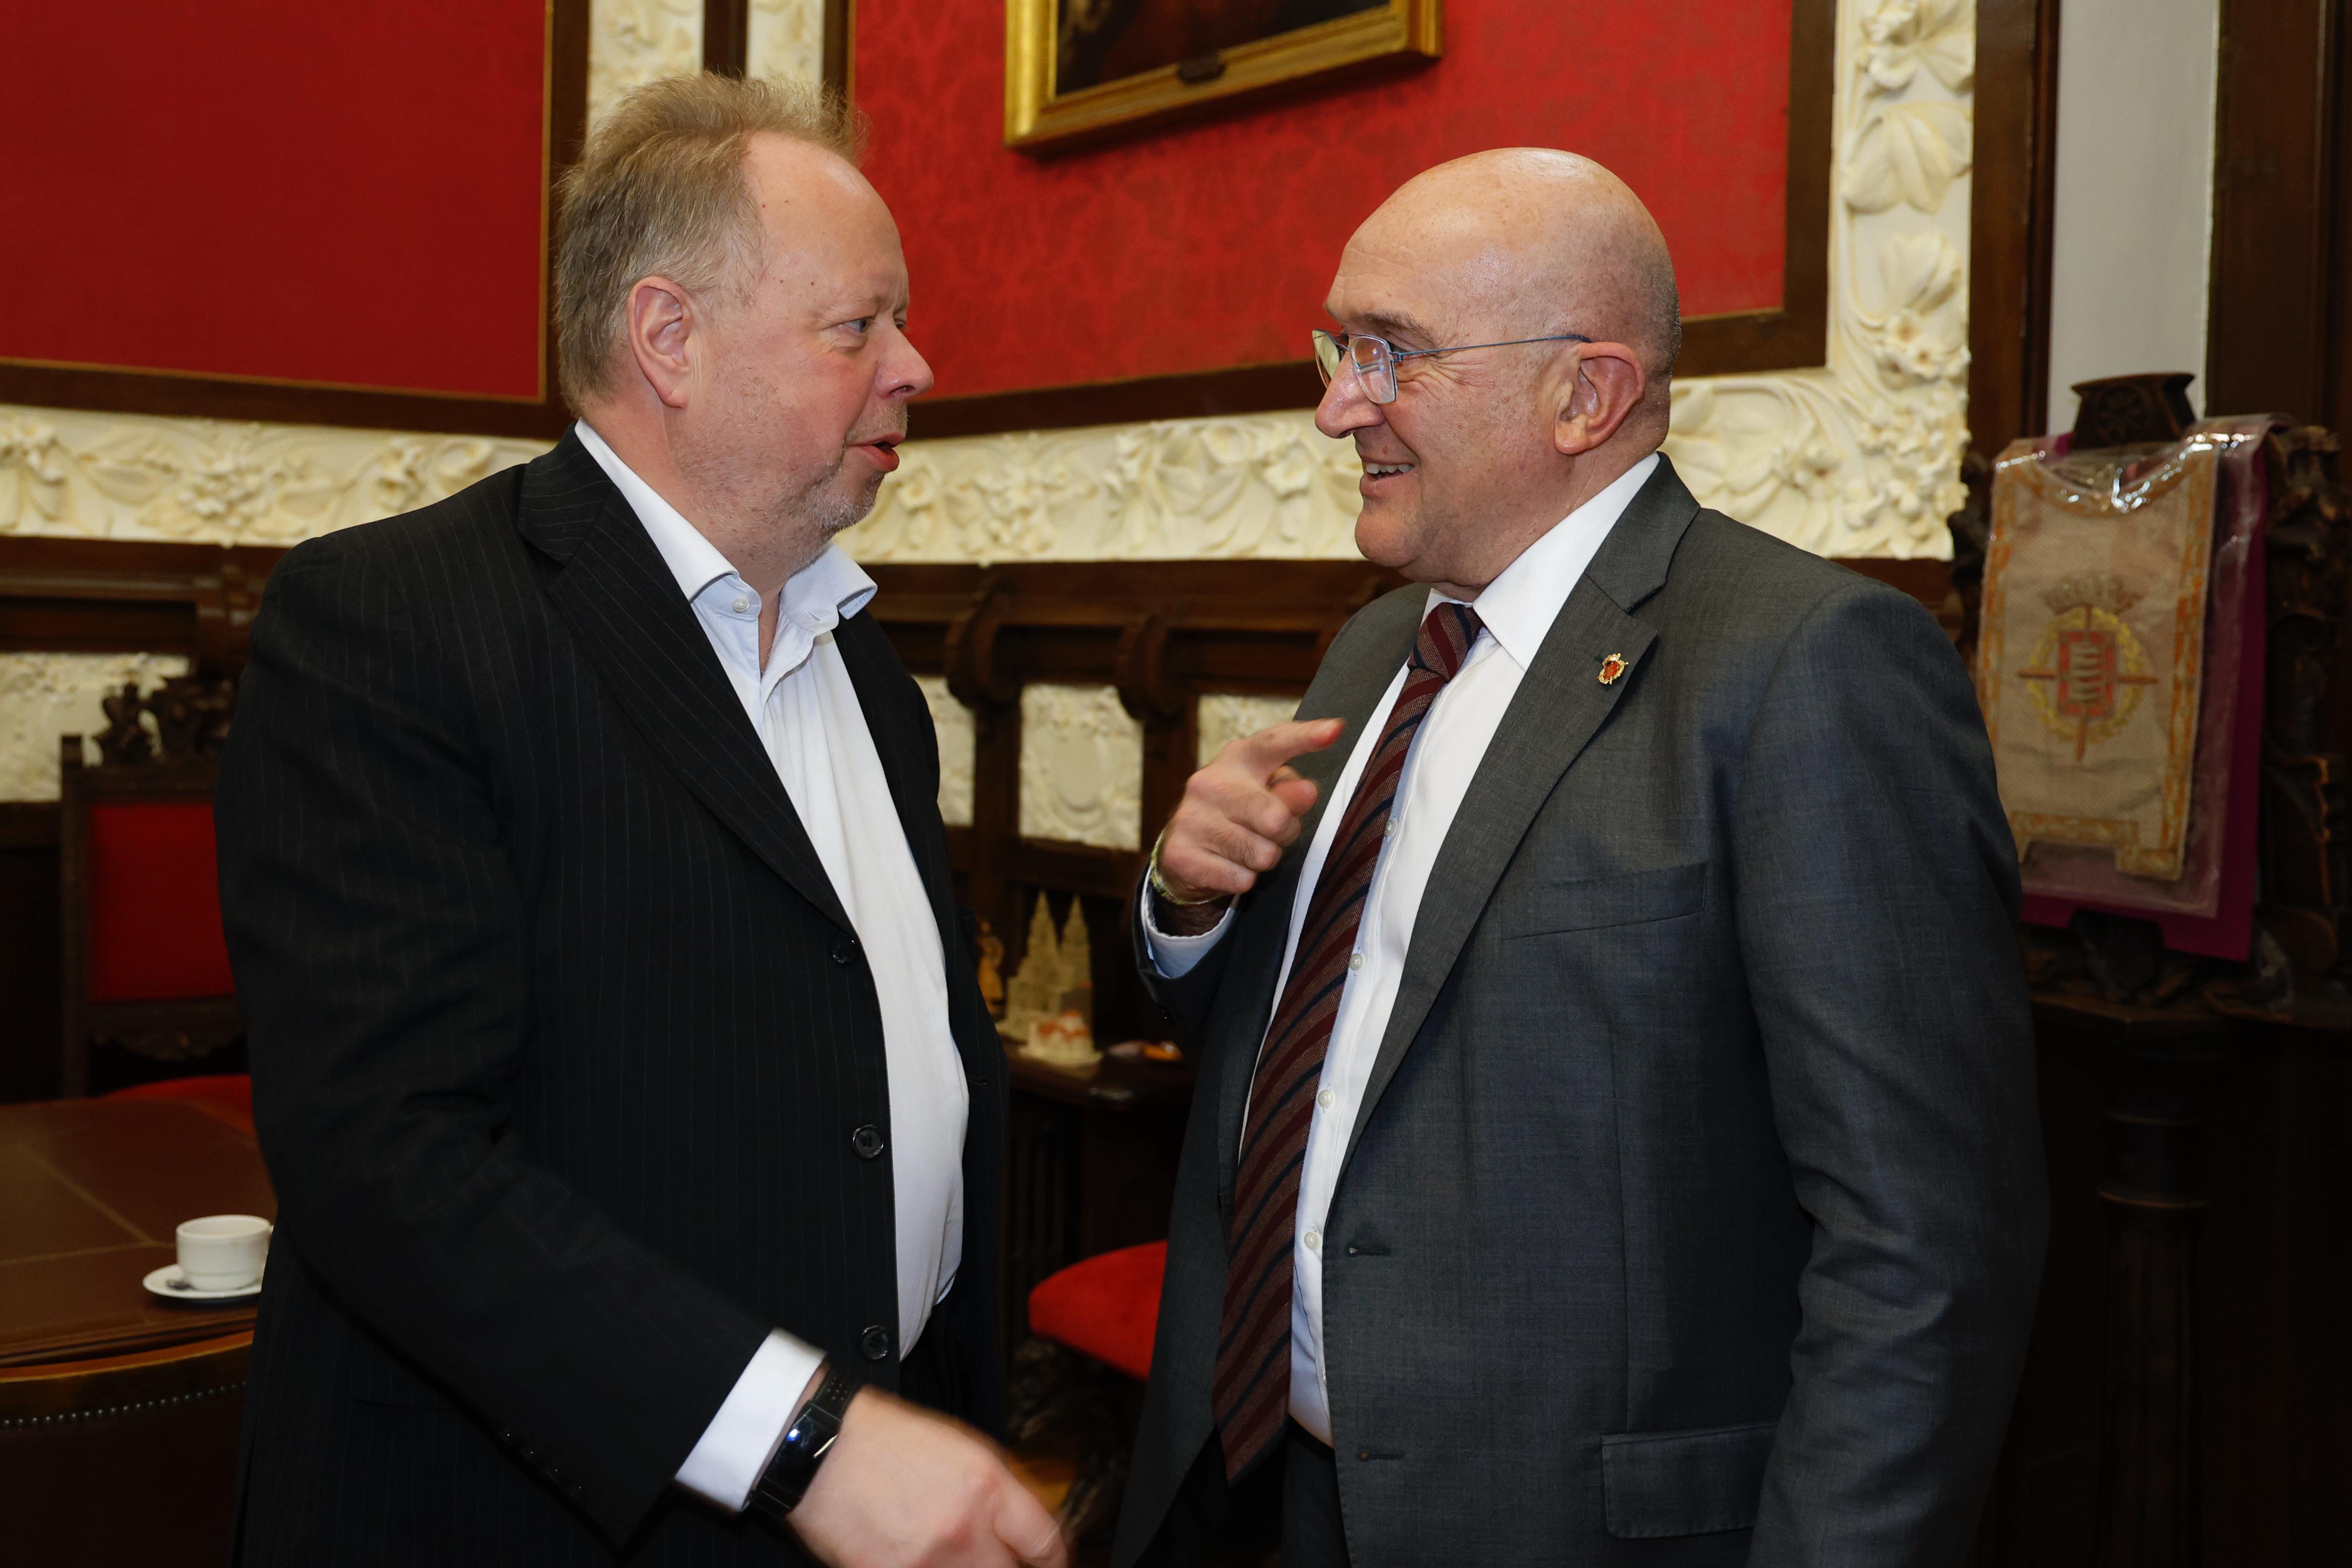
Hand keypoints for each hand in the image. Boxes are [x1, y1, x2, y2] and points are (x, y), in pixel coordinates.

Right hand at [788, 1387, 1066, 1567]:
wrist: (822, 1449)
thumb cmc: (886, 1441)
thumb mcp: (959, 1448)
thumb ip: (997, 1492)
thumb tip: (1022, 1530)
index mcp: (987, 1487)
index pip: (1044, 1542)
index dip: (1054, 1561)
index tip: (1050, 1565)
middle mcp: (964, 1529)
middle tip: (992, 1557)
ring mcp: (927, 1562)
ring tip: (945, 1554)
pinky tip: (915, 1559)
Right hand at [1156, 718, 1346, 901]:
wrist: (1183, 849)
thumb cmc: (1239, 814)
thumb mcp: (1266, 794)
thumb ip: (1291, 790)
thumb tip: (1307, 791)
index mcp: (1238, 758)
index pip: (1274, 744)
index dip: (1305, 738)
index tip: (1334, 730)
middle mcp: (1209, 782)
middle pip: (1276, 817)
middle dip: (1285, 833)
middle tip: (1268, 832)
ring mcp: (1191, 817)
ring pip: (1262, 854)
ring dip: (1264, 858)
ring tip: (1246, 848)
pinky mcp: (1182, 854)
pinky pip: (1242, 879)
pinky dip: (1243, 879)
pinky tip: (1227, 865)